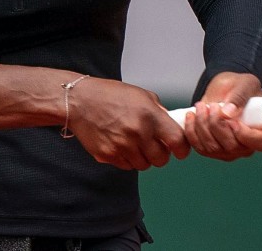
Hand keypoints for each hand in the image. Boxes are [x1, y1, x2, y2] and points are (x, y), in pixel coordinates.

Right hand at [66, 77, 189, 170]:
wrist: (80, 101)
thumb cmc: (109, 95)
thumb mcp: (141, 95)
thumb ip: (159, 111)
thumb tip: (171, 126)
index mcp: (150, 116)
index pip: (177, 141)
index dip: (182, 149)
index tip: (180, 151)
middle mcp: (138, 132)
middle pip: (161, 159)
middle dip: (160, 155)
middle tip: (154, 147)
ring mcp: (122, 146)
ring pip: (144, 165)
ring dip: (143, 158)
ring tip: (134, 144)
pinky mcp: (108, 155)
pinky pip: (126, 166)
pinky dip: (127, 159)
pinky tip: (121, 145)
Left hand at [183, 72, 261, 161]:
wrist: (225, 89)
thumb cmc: (240, 87)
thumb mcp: (245, 83)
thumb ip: (240, 96)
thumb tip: (228, 112)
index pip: (261, 143)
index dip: (246, 135)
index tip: (232, 121)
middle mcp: (249, 144)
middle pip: (233, 147)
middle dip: (217, 125)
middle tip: (212, 106)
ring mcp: (231, 150)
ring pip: (213, 148)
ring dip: (202, 126)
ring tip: (201, 106)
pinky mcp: (213, 149)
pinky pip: (200, 148)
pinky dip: (192, 132)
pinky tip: (192, 116)